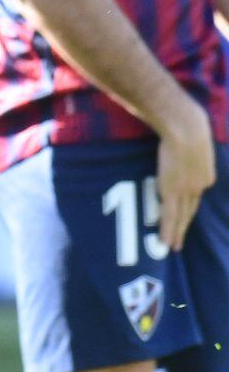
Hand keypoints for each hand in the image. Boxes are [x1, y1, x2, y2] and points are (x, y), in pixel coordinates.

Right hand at [155, 98, 214, 251]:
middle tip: (179, 241)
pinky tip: (165, 240)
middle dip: (184, 226)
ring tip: (172, 246)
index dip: (190, 205)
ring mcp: (186, 191)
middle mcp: (199, 187)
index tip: (184, 213)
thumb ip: (187, 144)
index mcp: (205, 175)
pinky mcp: (172, 191)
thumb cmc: (187, 125)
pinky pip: (169, 215)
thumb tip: (177, 138)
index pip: (196, 194)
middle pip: (190, 211)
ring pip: (181, 217)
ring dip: (176, 233)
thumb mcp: (194, 137)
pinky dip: (168, 229)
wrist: (186, 129)